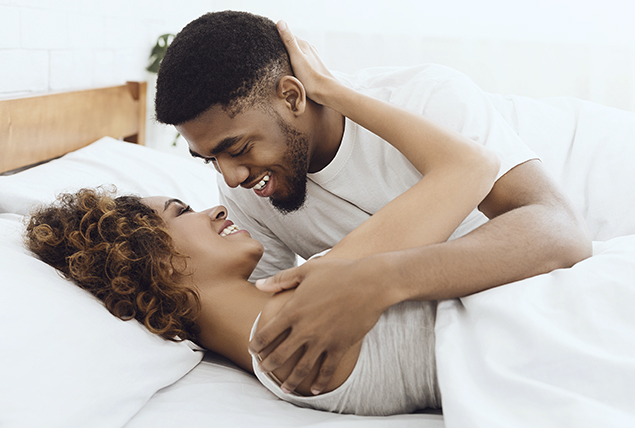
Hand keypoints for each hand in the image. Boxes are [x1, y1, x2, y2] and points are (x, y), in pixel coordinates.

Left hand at [250, 257, 392, 394]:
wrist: (371, 283)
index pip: (267, 334)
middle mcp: (304, 329)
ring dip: (291, 380)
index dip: (256, 345)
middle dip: (268, 365)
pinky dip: (320, 381)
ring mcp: (323, 340)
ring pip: (302, 368)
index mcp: (293, 310)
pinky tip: (315, 389)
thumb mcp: (306, 270)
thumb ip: (280, 279)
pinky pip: (327, 370)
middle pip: (280, 354)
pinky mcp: (340, 347)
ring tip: (284, 388)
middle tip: (262, 370)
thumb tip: (258, 285)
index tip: (252, 350)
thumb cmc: (339, 272)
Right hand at [277, 20, 336, 104]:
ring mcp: (312, 57)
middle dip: (283, 45)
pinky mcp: (314, 66)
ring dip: (289, 54)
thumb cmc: (310, 77)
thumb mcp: (296, 58)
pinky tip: (292, 67)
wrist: (326, 92)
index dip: (277, 36)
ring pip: (297, 52)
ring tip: (280, 59)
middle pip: (293, 43)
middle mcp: (309, 48)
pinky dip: (295, 61)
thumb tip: (280, 22)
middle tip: (271, 51)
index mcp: (304, 44)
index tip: (267, 39)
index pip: (287, 34)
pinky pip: (301, 60)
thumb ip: (289, 41)